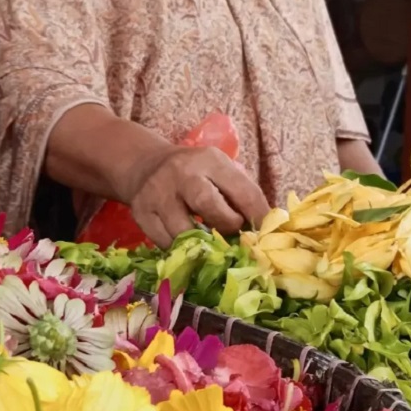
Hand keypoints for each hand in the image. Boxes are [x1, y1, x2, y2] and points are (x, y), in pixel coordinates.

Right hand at [121, 146, 270, 247]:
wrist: (145, 166)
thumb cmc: (196, 174)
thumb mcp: (219, 170)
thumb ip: (241, 194)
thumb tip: (267, 229)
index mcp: (210, 160)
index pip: (242, 190)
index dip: (258, 216)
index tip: (264, 233)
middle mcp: (182, 173)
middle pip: (207, 204)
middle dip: (226, 225)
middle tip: (232, 234)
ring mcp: (158, 194)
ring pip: (183, 230)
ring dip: (202, 244)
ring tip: (210, 244)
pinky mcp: (142, 213)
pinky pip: (165, 242)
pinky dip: (181, 249)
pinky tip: (188, 244)